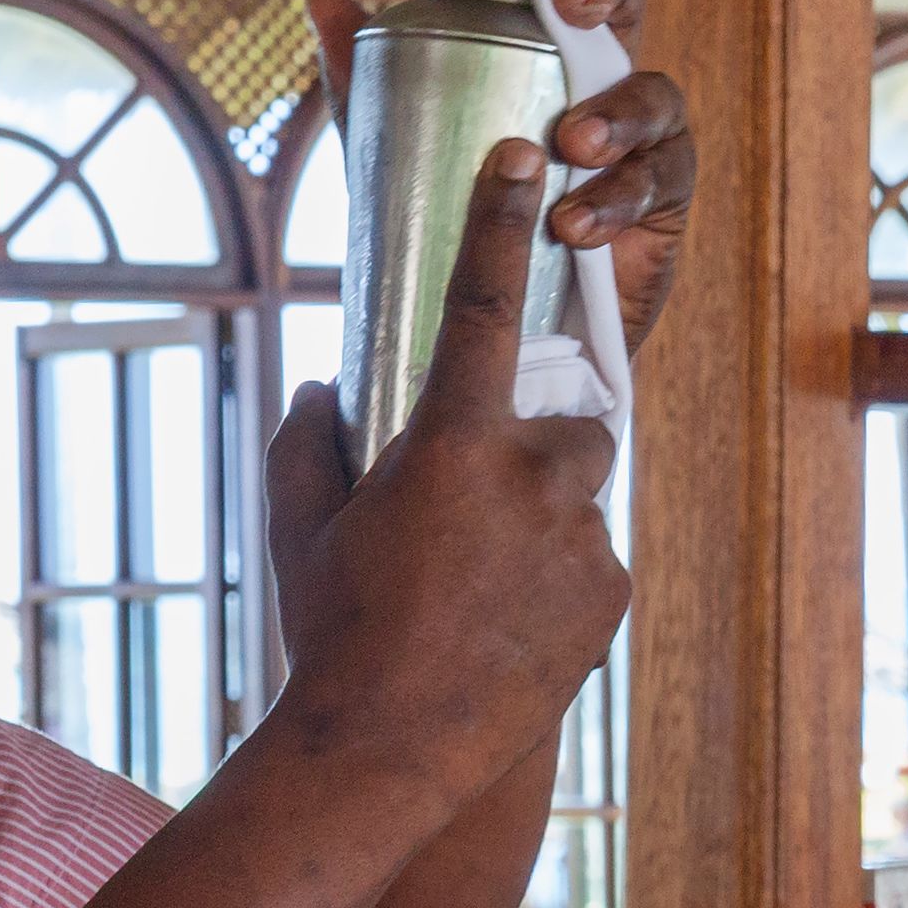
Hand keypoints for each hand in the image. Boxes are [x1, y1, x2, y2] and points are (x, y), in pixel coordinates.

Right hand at [260, 145, 627, 815]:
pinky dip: (558, 581)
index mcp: (453, 444)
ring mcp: (582, 540)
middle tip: (482, 505)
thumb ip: (305, 439)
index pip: (482, 306)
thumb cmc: (330, 635)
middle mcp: (533, 478)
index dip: (500, 222)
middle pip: (573, 421)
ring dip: (545, 520)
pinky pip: (593, 562)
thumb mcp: (297, 529)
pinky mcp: (610, 596)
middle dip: (541, 447)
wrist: (386, 753)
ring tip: (482, 589)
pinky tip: (504, 631)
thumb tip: (321, 385)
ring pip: (580, 497)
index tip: (521, 155)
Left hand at [306, 0, 697, 358]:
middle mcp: (602, 78)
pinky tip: (574, 222)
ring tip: (568, 145)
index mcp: (547, 47)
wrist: (503, 340)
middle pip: (623, 3)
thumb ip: (370, 79)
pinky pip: (659, 186)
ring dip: (615, 113)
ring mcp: (642, 142)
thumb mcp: (401, 149)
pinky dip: (616, 200)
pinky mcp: (665, 210)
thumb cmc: (461, 223)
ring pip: (655, 97)